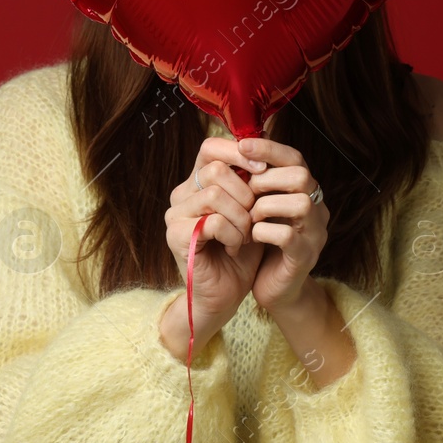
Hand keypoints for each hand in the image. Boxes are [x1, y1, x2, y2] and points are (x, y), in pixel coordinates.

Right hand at [163, 137, 268, 332]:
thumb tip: (266, 149)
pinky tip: (234, 249)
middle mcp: (182, 194)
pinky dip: (233, 235)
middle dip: (245, 193)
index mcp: (198, 183)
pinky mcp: (175, 235)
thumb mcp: (252, 212)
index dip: (239, 153)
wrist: (225, 295)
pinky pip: (213, 221)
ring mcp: (175, 214)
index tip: (263, 170)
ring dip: (241, 218)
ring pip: (215, 194)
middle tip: (253, 218)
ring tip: (245, 237)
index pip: (211, 147)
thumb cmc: (241, 253)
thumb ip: (252, 183)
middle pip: (216, 168)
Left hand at [240, 137, 328, 313]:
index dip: (269, 149)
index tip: (242, 145)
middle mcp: (317, 209)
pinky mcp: (305, 257)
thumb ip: (257, 180)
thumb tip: (241, 144)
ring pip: (300, 203)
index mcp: (305, 192)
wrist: (275, 289)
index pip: (295, 158)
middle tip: (245, 191)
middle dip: (266, 179)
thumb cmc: (264, 243)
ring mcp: (315, 234)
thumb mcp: (259, 206)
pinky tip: (252, 236)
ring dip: (265, 206)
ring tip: (249, 216)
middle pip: (302, 176)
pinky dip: (264, 232)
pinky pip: (288, 236)